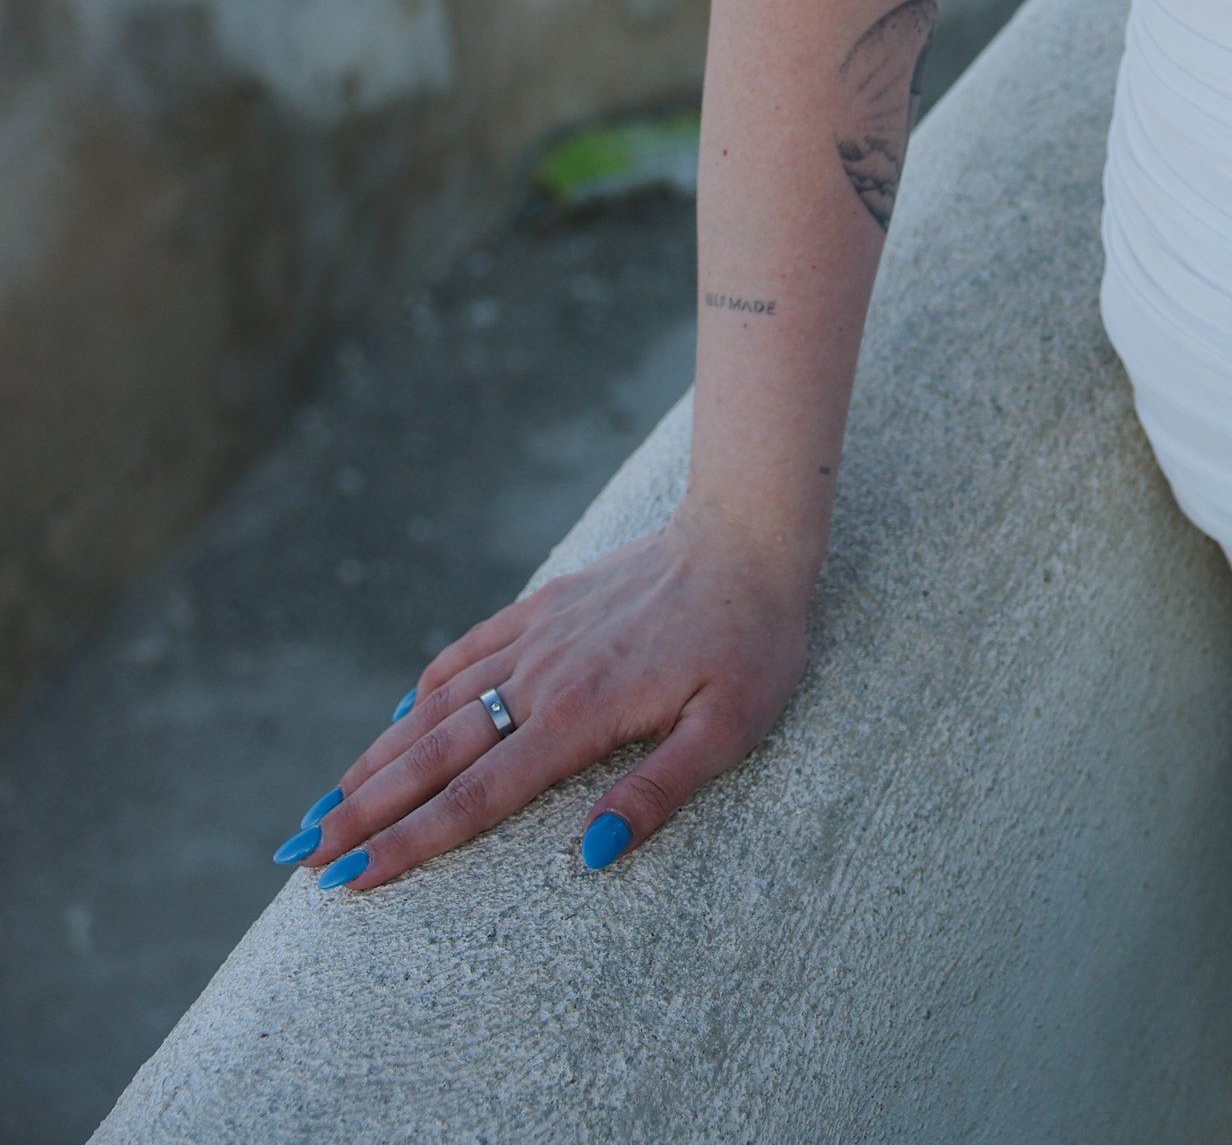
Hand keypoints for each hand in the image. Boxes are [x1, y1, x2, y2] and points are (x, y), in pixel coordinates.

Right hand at [283, 511, 812, 889]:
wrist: (748, 534)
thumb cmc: (751, 643)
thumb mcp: (728, 729)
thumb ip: (657, 793)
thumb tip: (589, 858)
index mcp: (579, 715)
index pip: (474, 797)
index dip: (407, 843)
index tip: (347, 880)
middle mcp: (542, 675)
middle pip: (435, 755)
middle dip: (362, 809)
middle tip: (297, 856)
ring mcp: (538, 635)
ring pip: (438, 704)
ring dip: (378, 755)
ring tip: (325, 803)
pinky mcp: (547, 604)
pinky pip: (470, 650)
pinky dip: (427, 686)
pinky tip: (398, 713)